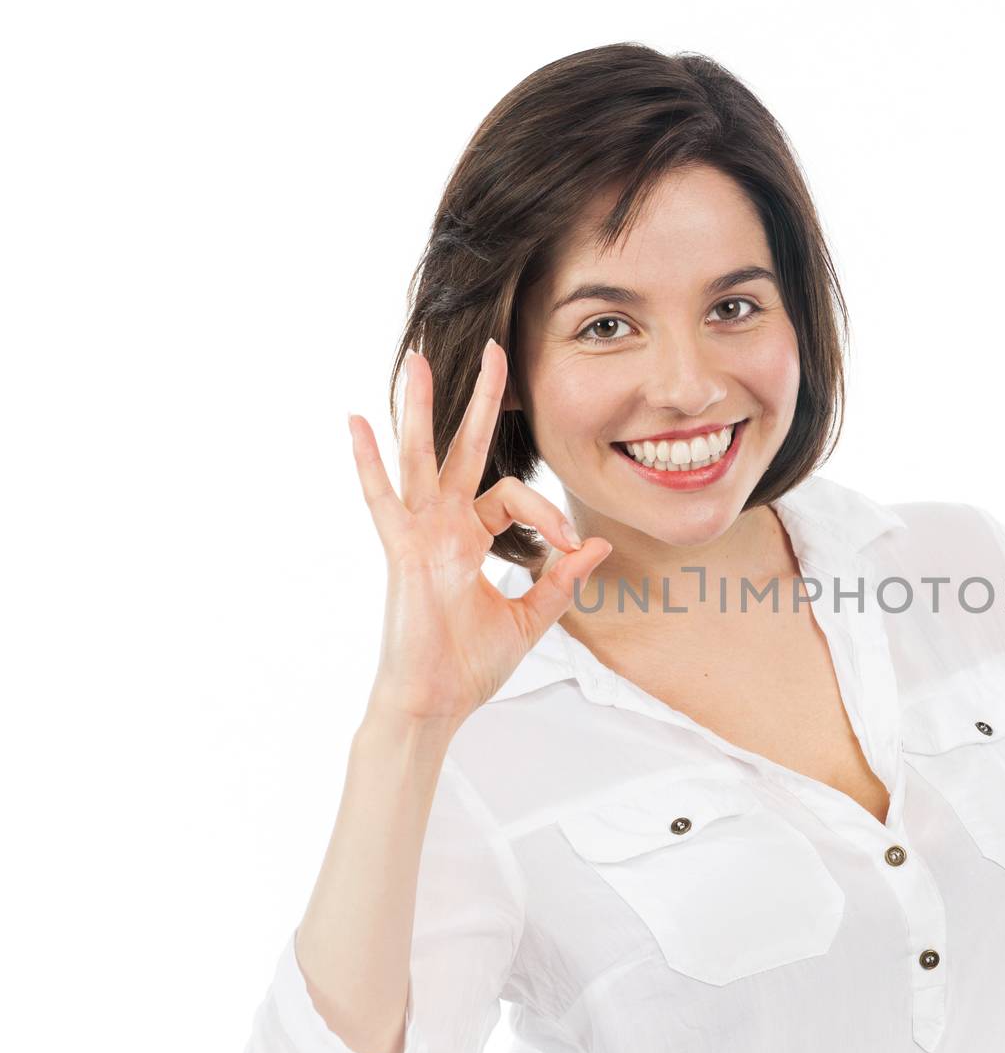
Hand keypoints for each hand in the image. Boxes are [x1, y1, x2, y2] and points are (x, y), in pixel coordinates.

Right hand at [346, 337, 610, 726]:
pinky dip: (370, 462)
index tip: (572, 547)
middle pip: (464, 450)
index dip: (549, 514)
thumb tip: (596, 543)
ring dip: (421, 410)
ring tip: (418, 360)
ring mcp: (420, 535)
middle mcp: (443, 527)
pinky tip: (358, 421)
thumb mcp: (530, 617)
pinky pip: (383, 500)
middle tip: (496, 350)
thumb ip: (560, 579)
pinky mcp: (402, 553)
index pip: (513, 497)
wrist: (436, 702)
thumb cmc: (469, 665)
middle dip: (482, 401)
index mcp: (471, 538)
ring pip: (421, 459)